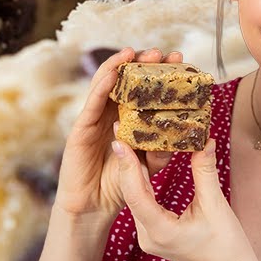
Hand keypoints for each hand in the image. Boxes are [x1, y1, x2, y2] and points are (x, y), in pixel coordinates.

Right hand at [53, 47, 182, 222]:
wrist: (92, 208)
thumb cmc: (117, 186)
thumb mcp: (146, 168)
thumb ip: (158, 152)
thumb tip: (179, 136)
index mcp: (125, 120)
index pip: (142, 91)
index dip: (157, 75)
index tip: (178, 62)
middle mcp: (108, 115)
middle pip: (124, 83)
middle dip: (141, 65)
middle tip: (161, 53)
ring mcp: (93, 120)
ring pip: (105, 86)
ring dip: (118, 67)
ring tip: (133, 52)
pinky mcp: (80, 128)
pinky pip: (92, 103)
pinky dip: (101, 86)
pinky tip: (112, 73)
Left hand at [113, 135, 260, 260]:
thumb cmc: (228, 245)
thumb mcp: (216, 206)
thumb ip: (204, 171)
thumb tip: (202, 139)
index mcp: (160, 232)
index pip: (136, 194)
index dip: (127, 165)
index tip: (120, 140)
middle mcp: (147, 236)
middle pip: (132, 193)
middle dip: (127, 161)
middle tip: (121, 129)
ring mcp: (148, 236)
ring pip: (135, 197)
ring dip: (132, 170)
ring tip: (127, 139)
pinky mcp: (152, 233)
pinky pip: (142, 203)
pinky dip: (141, 182)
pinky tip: (139, 160)